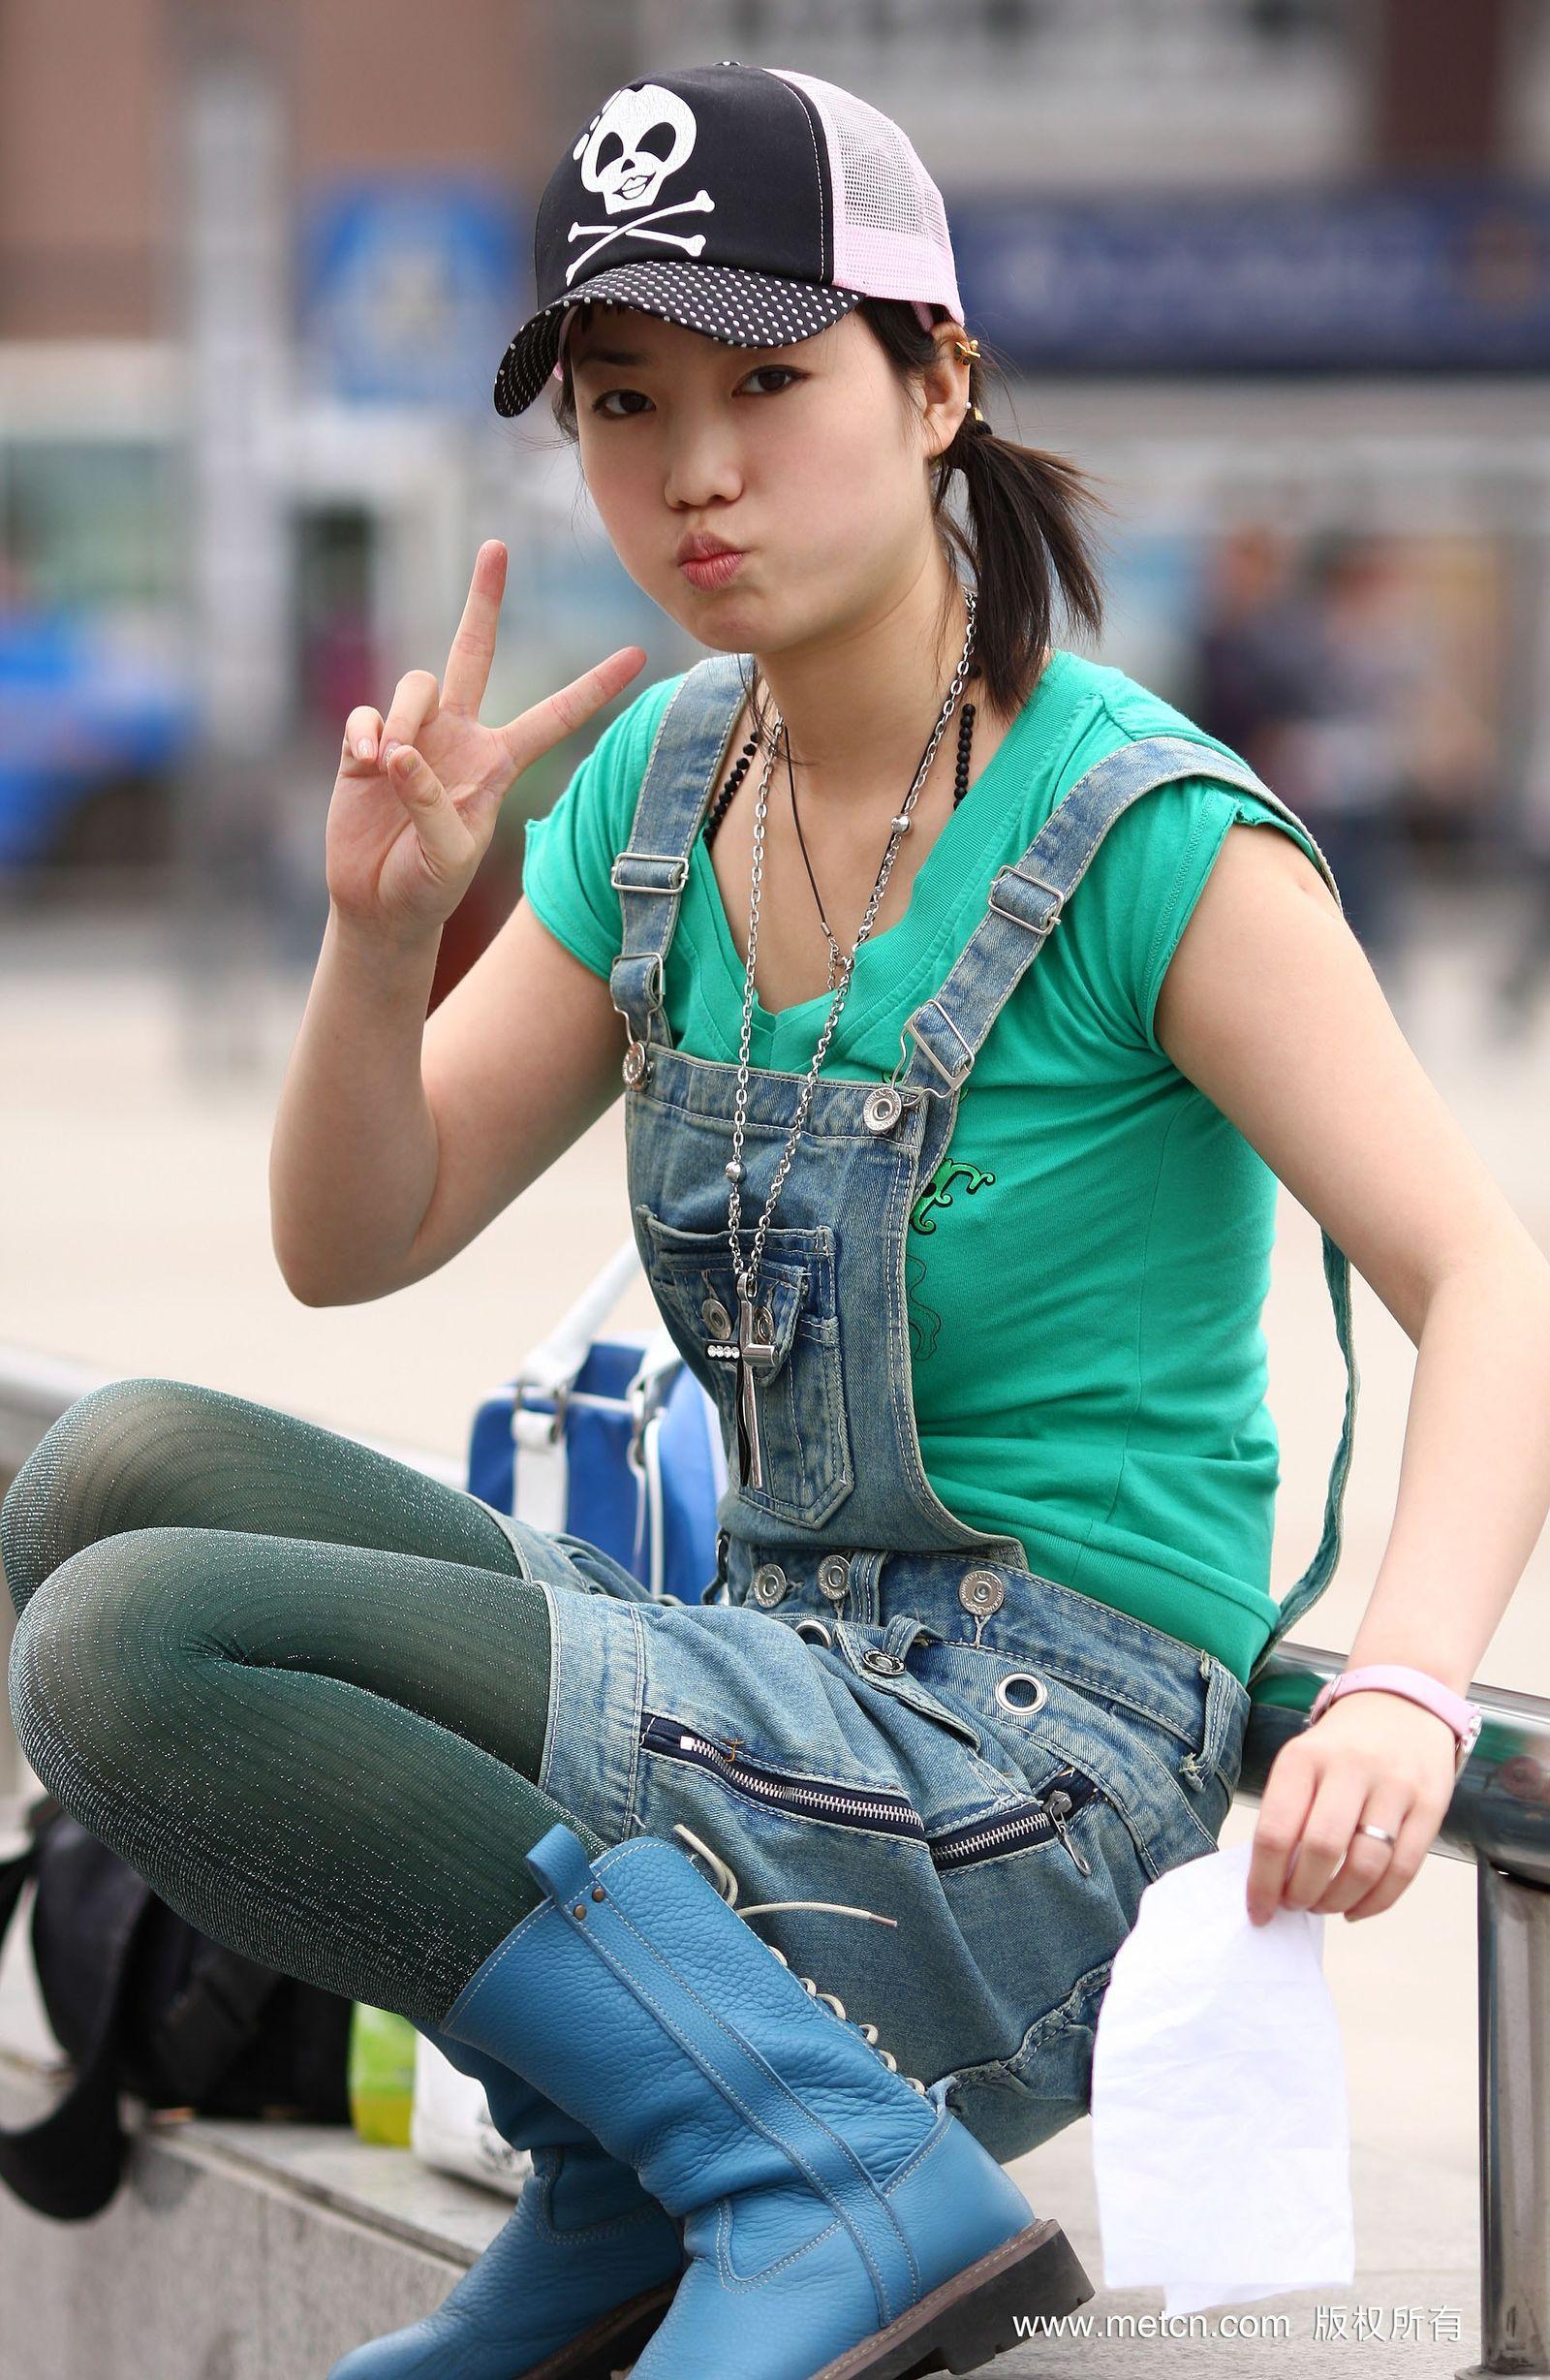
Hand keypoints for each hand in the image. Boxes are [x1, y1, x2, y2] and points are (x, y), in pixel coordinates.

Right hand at [327, 538, 645, 943]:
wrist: (378, 903)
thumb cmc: (426, 885)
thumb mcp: (447, 856)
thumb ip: (431, 805)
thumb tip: (398, 755)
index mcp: (498, 763)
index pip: (555, 717)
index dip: (594, 687)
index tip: (638, 654)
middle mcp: (459, 736)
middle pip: (474, 651)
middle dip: (483, 600)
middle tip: (496, 546)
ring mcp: (413, 734)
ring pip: (416, 682)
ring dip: (405, 717)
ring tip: (389, 766)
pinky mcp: (366, 742)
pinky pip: (366, 712)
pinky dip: (363, 733)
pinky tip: (364, 765)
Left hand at [1244, 1687, 1458, 1925]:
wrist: (1402, 1700)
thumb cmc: (1341, 1745)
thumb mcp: (1302, 1761)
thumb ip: (1287, 1813)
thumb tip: (1271, 1881)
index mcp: (1304, 1758)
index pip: (1275, 1830)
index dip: (1263, 1881)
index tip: (1259, 1911)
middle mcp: (1350, 1768)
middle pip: (1321, 1850)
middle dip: (1302, 1894)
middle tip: (1295, 1907)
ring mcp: (1395, 1786)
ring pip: (1365, 1865)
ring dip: (1338, 1901)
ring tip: (1323, 1906)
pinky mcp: (1430, 1805)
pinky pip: (1404, 1870)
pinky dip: (1377, 1902)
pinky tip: (1356, 1908)